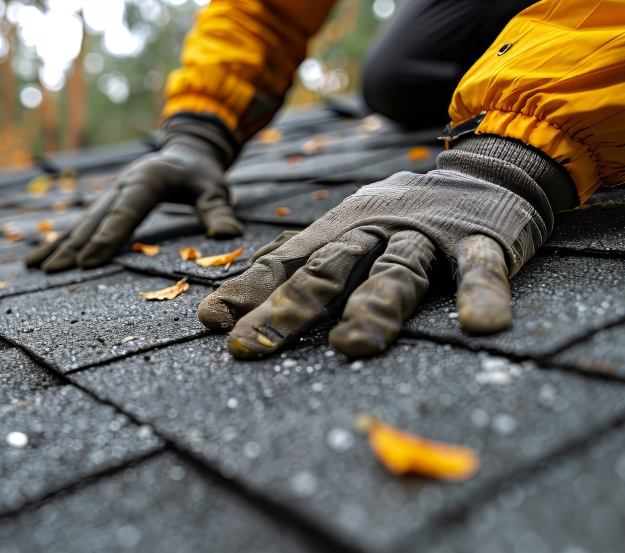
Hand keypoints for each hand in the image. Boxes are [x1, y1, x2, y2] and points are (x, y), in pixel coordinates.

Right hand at [26, 117, 243, 272]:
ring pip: (83, 221)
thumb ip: (217, 209)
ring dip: (60, 244)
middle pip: (94, 219)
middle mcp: (122, 185)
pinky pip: (85, 221)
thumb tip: (228, 235)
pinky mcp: (108, 200)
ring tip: (35, 266)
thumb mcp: (215, 186)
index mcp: (146, 180)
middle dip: (72, 247)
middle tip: (52, 271)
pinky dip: (64, 238)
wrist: (186, 149)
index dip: (106, 238)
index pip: (125, 213)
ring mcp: (112, 192)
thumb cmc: (201, 172)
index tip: (86, 262)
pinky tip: (45, 254)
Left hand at [198, 137, 570, 358]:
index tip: (213, 321)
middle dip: (288, 308)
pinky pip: (480, 269)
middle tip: (252, 346)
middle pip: (328, 269)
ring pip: (396, 271)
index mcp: (340, 228)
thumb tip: (248, 276)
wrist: (483, 168)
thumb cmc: (403, 210)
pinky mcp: (481, 241)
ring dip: (372, 307)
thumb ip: (304, 253)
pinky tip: (483, 325)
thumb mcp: (348, 223)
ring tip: (351, 345)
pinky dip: (481, 294)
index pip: (285, 262)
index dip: (249, 291)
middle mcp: (376, 230)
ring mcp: (426, 235)